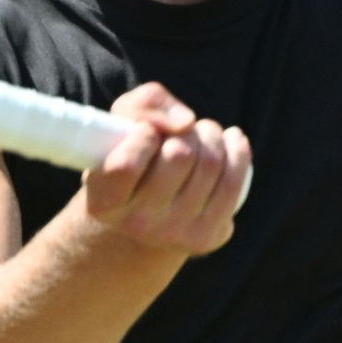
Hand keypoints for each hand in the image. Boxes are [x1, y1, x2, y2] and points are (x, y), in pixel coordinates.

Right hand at [82, 82, 251, 256]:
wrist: (144, 211)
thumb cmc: (130, 153)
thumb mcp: (122, 122)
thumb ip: (145, 104)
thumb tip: (185, 122)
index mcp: (103, 200)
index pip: (126, 165)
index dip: (143, 135)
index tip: (147, 129)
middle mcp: (136, 224)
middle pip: (179, 156)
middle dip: (186, 130)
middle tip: (182, 130)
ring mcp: (173, 234)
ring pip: (210, 164)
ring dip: (210, 134)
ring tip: (202, 133)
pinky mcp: (206, 238)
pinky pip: (233, 184)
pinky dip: (237, 151)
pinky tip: (231, 140)